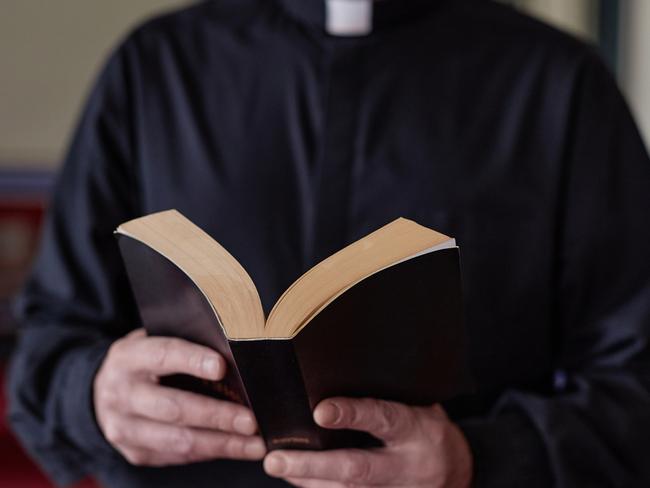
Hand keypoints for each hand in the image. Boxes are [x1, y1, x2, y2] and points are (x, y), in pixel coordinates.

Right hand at [94, 329, 265, 465]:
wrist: (103, 392)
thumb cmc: (147, 360)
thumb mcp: (155, 341)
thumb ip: (186, 343)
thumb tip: (235, 351)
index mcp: (128, 357)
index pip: (163, 355)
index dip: (192, 360)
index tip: (221, 367)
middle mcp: (121, 394)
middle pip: (173, 407)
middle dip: (217, 416)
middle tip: (251, 420)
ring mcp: (124, 428)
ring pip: (178, 440)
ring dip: (222, 444)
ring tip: (255, 445)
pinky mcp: (135, 452)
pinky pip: (179, 456)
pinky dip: (212, 452)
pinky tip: (237, 448)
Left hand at [264, 398, 472, 487]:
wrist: (459, 473)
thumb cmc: (429, 428)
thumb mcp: (421, 404)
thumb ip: (388, 393)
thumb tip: (343, 370)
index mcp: (416, 430)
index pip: (382, 418)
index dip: (352, 414)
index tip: (319, 411)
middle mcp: (404, 465)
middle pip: (356, 469)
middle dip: (313, 464)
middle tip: (276, 458)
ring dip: (306, 479)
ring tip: (276, 464)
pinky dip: (316, 487)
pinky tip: (294, 476)